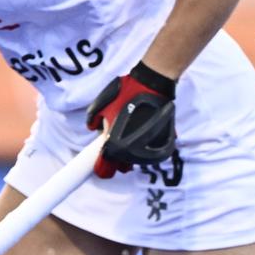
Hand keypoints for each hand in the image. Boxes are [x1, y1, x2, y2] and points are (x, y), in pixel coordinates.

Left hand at [84, 61, 176, 178]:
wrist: (153, 83)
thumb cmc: (127, 92)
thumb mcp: (101, 105)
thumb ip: (92, 120)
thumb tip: (94, 128)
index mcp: (113, 147)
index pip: (104, 171)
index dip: (100, 165)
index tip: (101, 156)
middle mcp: (131, 153)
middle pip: (121, 166)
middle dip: (117, 156)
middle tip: (117, 138)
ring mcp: (148, 150)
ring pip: (136, 158)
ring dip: (132, 149)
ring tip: (132, 128)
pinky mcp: (162, 145)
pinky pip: (150, 151)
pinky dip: (146, 144)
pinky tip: (145, 128)